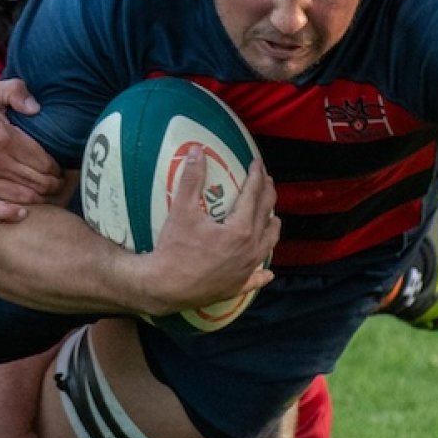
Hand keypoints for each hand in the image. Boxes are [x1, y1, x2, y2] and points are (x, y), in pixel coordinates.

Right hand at [0, 79, 62, 221]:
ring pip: (21, 196)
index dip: (57, 168)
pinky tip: (23, 214)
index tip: (60, 169)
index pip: (43, 160)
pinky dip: (9, 214)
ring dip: (40, 199)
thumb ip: (16, 91)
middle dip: (54, 185)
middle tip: (60, 186)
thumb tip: (36, 108)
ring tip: (49, 197)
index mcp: (4, 137)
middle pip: (37, 181)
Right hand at [141, 154, 278, 315]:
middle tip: (266, 181)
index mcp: (240, 228)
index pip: (253, 195)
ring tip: (273, 218)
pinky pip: (256, 279)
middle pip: (266, 215)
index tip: (257, 164)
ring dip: (272, 227)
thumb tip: (196, 150)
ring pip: (268, 244)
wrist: (165, 287)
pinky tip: (267, 272)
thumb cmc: (174, 248)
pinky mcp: (237, 286)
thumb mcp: (182, 210)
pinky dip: (262, 273)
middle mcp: (250, 248)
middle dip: (267, 194)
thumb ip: (192, 178)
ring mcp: (246, 269)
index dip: (256, 176)